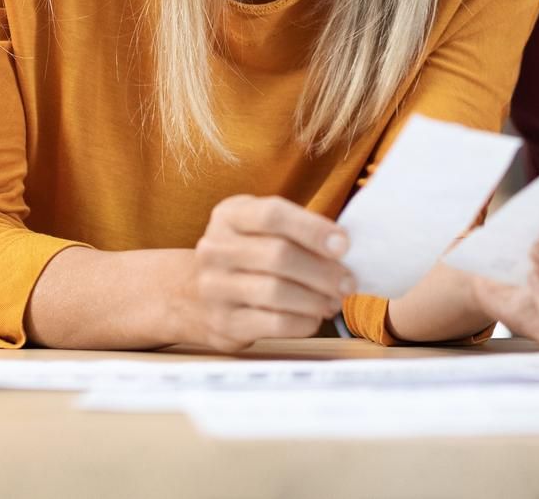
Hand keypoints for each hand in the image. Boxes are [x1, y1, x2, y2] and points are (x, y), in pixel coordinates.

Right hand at [179, 195, 353, 352]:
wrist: (190, 295)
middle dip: (323, 271)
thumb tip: (343, 249)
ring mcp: (214, 288)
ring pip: (277, 292)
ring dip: (316, 299)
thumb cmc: (246, 256)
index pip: (272, 215)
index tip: (343, 244)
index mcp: (229, 216)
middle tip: (348, 283)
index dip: (312, 229)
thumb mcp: (258, 229)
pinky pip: (274, 323)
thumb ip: (295, 231)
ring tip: (334, 301)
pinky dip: (303, 322)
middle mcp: (215, 249)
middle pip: (279, 255)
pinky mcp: (223, 323)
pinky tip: (313, 318)